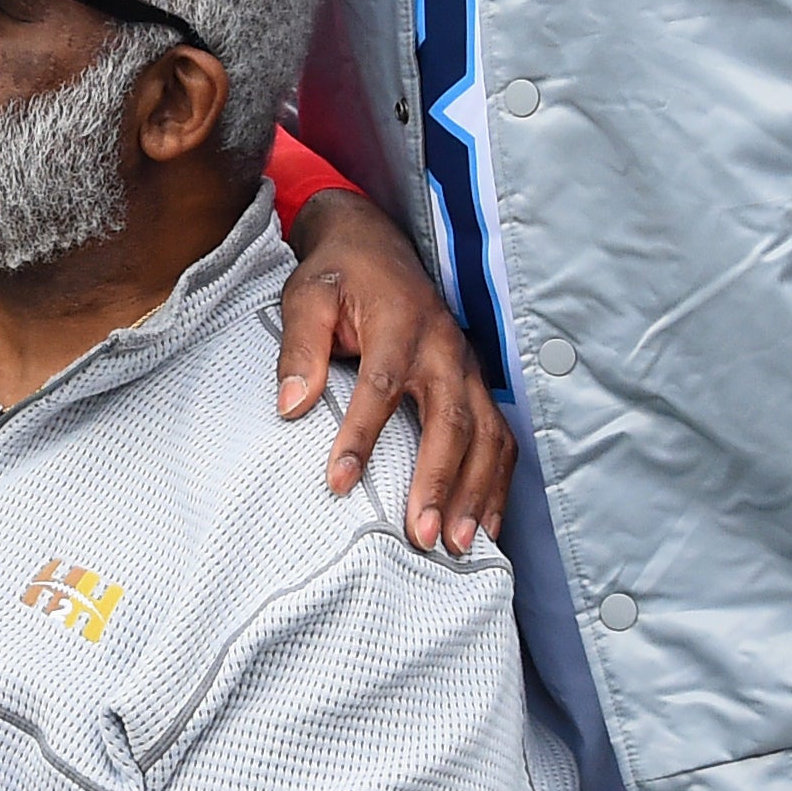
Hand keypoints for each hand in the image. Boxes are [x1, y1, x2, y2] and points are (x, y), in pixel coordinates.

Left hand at [282, 188, 509, 554]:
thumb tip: (291, 406)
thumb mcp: (306, 298)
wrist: (375, 245)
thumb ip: (299, 348)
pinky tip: (483, 527)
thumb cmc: (336, 277)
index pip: (383, 385)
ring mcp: (467, 368)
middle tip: (421, 535)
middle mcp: (444, 348)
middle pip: (451, 420)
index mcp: (399, 322)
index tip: (340, 482)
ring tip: (456, 546)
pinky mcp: (475, 384)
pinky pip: (500, 438)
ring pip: (487, 435)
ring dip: (475, 493)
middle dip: (438, 482)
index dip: (362, 435)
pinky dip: (496, 485)